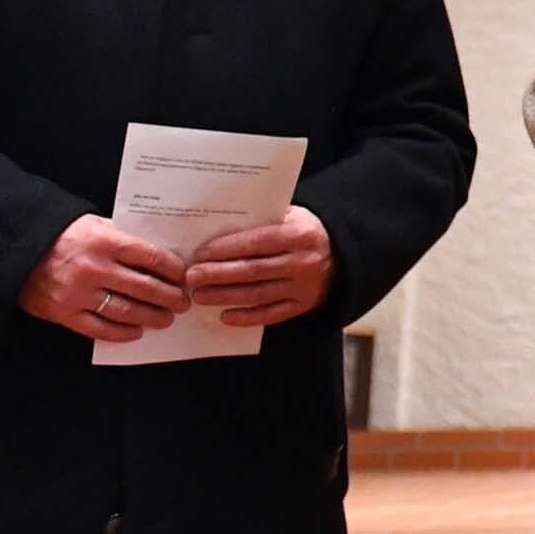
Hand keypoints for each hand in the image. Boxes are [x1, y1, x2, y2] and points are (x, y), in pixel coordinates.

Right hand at [18, 214, 188, 342]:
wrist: (18, 252)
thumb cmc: (63, 236)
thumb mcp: (94, 224)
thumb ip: (123, 236)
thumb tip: (157, 252)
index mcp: (105, 241)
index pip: (150, 257)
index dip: (173, 269)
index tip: (184, 276)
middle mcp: (94, 268)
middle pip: (143, 287)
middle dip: (169, 297)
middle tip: (183, 302)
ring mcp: (79, 293)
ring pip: (125, 311)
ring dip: (151, 317)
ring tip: (166, 318)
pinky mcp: (64, 314)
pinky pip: (99, 328)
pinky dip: (122, 332)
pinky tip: (137, 332)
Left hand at [188, 205, 332, 328]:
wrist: (342, 254)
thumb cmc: (304, 231)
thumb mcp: (291, 216)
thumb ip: (262, 220)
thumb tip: (219, 225)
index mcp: (299, 234)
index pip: (257, 242)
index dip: (226, 249)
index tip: (200, 254)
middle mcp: (302, 262)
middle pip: (253, 270)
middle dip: (218, 274)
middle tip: (192, 277)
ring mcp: (303, 287)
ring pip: (257, 294)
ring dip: (225, 297)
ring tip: (200, 295)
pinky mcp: (302, 305)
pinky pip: (270, 315)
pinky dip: (246, 317)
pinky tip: (224, 316)